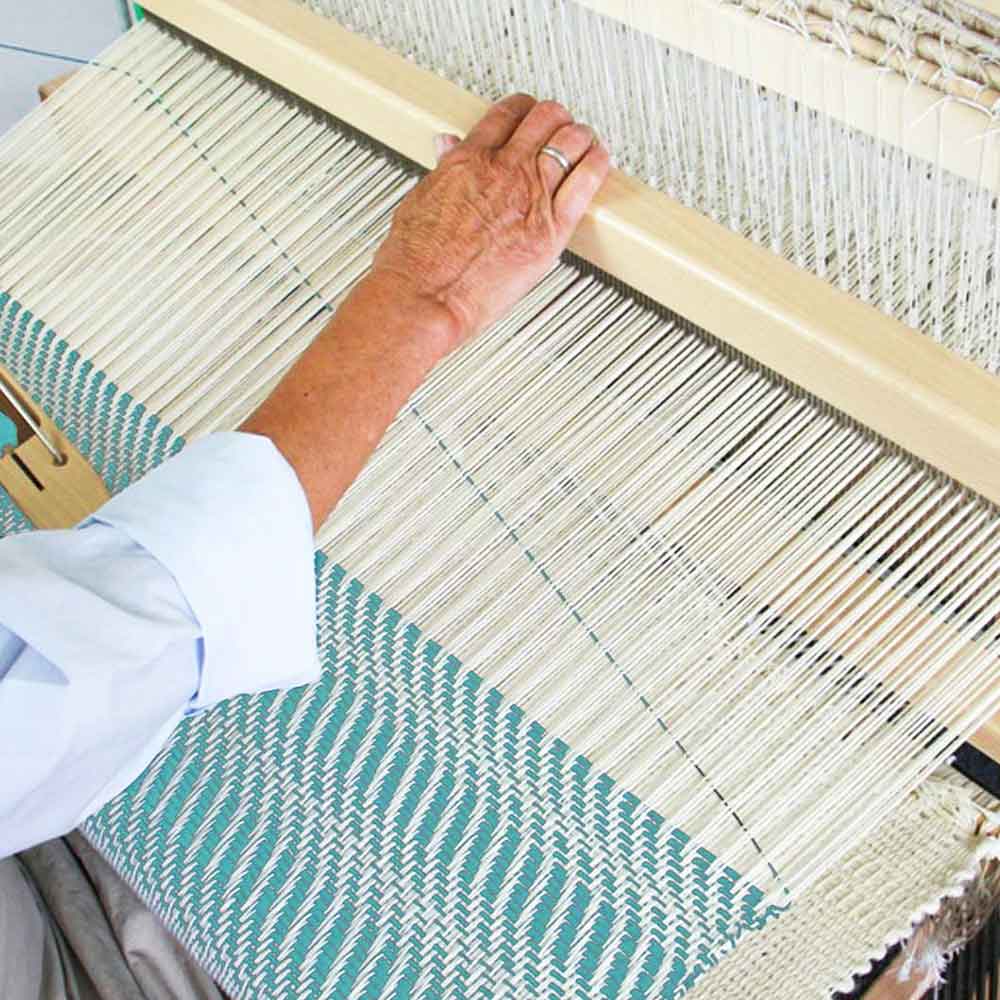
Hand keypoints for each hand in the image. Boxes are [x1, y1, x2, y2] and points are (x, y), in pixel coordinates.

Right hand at [363, 93, 610, 352]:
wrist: (426, 295)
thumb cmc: (416, 262)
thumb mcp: (422, 200)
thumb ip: (443, 171)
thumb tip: (447, 147)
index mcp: (468, 160)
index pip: (507, 114)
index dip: (523, 109)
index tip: (528, 116)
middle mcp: (503, 171)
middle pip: (544, 119)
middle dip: (554, 118)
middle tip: (559, 128)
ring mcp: (530, 196)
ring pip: (570, 141)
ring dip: (579, 136)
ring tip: (583, 141)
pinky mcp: (550, 230)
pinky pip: (586, 182)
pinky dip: (597, 164)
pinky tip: (599, 160)